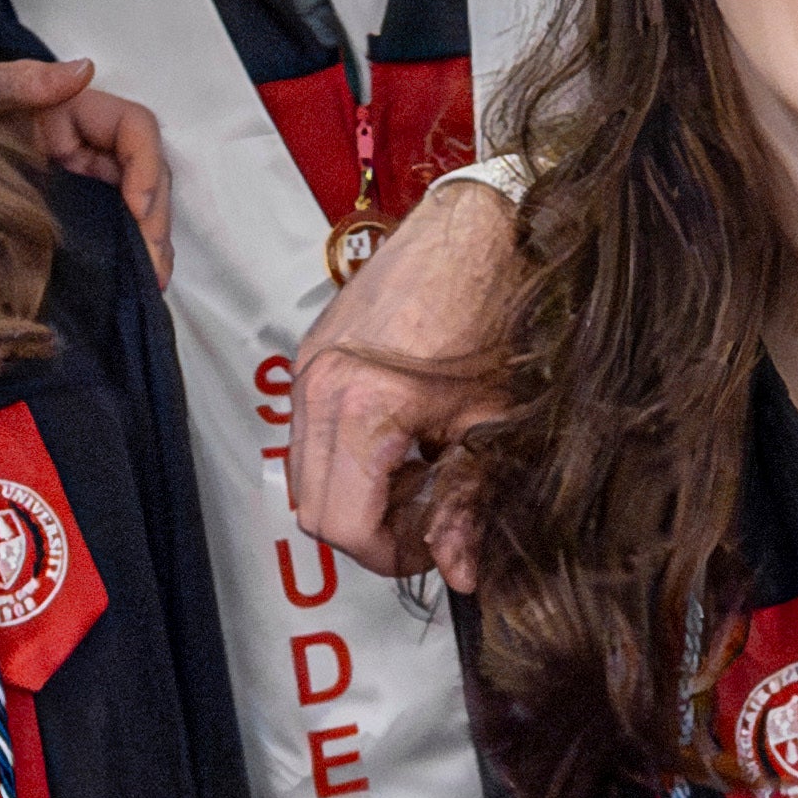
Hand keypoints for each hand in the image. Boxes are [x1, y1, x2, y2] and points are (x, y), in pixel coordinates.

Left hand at [0, 56, 170, 283]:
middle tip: (154, 265)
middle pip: (144, 173)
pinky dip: (127, 254)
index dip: (146, 165)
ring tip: (153, 282)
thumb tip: (85, 70)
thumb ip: (23, 82)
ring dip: (150, 242)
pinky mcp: (60, 219)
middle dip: (156, 217)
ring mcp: (73, 184)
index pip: (133, 127)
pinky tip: (132, 282)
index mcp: (68, 111)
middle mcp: (80, 146)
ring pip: (134, 207)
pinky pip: (107, 232)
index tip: (137, 208)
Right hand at [286, 176, 525, 583]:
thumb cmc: (491, 306)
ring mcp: (307, 371)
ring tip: (421, 473)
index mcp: (362, 407)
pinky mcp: (310, 357)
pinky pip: (310, 436)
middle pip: (315, 511)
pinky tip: (402, 441)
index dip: (393, 554)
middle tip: (429, 518)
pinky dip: (348, 458)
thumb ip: (469, 501)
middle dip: (371, 531)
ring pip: (306, 478)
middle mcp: (319, 390)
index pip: (344, 526)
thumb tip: (463, 569)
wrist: (475, 227)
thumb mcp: (491, 418)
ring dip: (358, 496)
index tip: (433, 547)